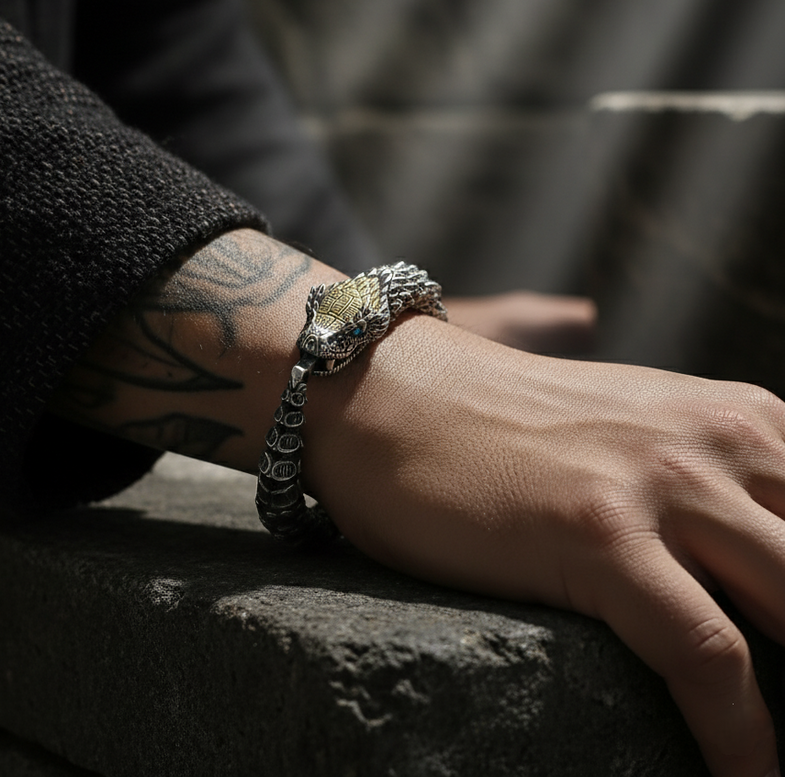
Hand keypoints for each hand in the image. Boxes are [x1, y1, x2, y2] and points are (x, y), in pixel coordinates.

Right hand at [52, 230, 784, 776]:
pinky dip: (743, 739)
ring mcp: (660, 484)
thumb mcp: (629, 434)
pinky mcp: (598, 533)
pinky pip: (711, 659)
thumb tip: (744, 548)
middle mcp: (719, 441)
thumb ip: (706, 474)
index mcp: (739, 420)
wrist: (386, 390)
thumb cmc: (494, 424)